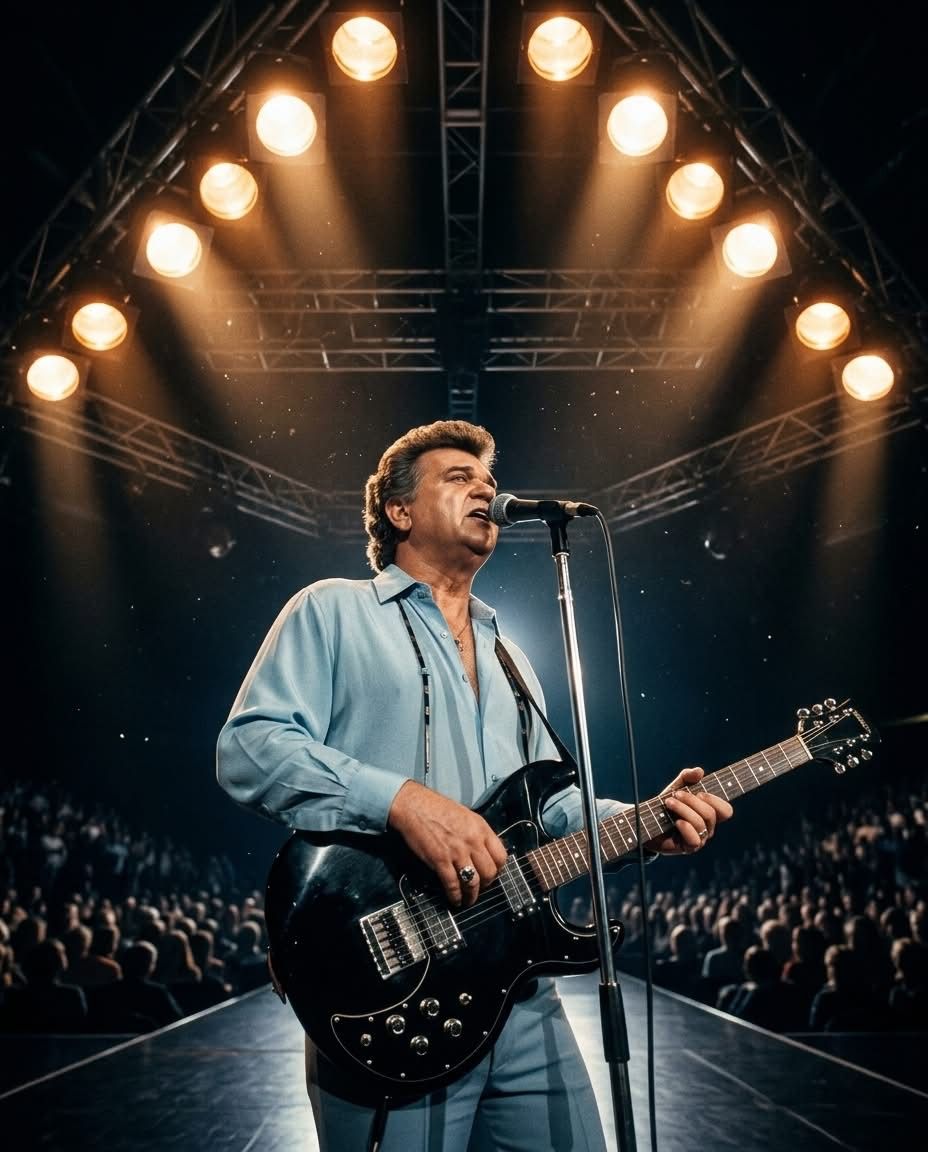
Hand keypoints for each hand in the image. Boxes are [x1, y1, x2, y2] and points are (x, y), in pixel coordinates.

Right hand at [387, 780, 508, 906]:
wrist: (414, 806)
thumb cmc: (436, 808)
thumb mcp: (466, 815)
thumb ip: (477, 833)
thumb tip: (483, 850)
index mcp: (481, 828)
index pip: (501, 856)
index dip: (498, 869)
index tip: (493, 874)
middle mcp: (472, 841)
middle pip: (489, 872)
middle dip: (486, 884)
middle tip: (481, 888)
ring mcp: (457, 852)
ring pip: (473, 882)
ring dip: (472, 895)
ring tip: (469, 899)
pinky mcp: (440, 860)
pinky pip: (452, 884)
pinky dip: (455, 896)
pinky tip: (455, 899)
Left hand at [645, 766, 732, 854]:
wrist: (648, 822)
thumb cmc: (666, 805)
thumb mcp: (676, 787)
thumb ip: (687, 777)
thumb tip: (699, 771)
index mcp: (709, 813)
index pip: (726, 810)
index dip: (716, 800)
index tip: (700, 792)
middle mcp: (708, 827)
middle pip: (710, 814)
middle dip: (692, 801)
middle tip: (676, 794)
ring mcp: (699, 839)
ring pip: (700, 823)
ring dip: (683, 809)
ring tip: (669, 803)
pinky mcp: (688, 848)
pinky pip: (695, 840)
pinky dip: (685, 827)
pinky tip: (675, 822)